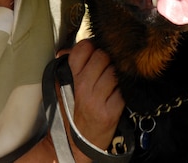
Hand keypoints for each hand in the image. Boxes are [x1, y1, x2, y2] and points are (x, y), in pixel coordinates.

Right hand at [62, 39, 123, 160]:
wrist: (79, 142)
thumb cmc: (73, 110)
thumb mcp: (63, 87)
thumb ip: (67, 66)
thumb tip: (66, 50)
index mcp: (70, 78)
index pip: (83, 48)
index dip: (92, 46)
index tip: (94, 51)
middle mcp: (83, 87)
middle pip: (103, 56)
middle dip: (107, 58)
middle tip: (105, 67)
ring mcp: (98, 100)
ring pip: (115, 71)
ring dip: (117, 73)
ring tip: (112, 81)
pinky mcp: (112, 111)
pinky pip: (124, 88)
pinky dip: (124, 88)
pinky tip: (118, 92)